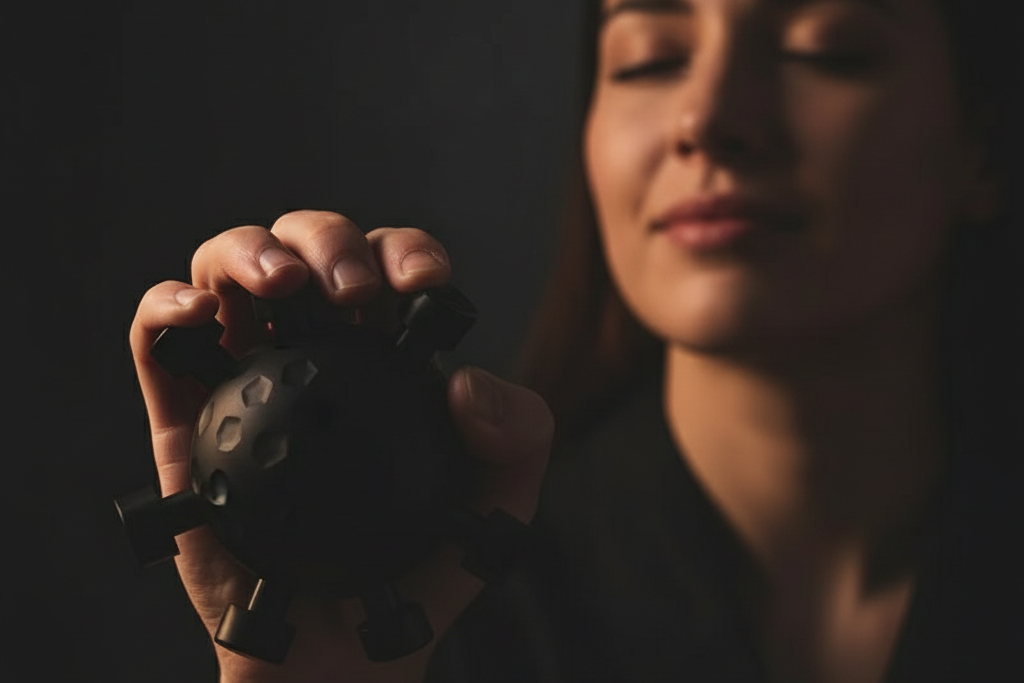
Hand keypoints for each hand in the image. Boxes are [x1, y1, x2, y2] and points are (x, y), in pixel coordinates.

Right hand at [129, 211, 552, 682]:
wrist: (346, 648)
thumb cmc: (419, 569)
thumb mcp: (500, 503)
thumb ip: (519, 434)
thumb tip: (467, 380)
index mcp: (383, 352)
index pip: (387, 265)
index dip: (404, 250)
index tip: (424, 283)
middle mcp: (314, 349)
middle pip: (306, 246)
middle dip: (329, 241)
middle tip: (352, 291)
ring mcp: (244, 375)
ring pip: (228, 269)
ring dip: (250, 253)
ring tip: (281, 283)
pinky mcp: (186, 417)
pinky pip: (157, 342)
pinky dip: (167, 306)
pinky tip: (200, 314)